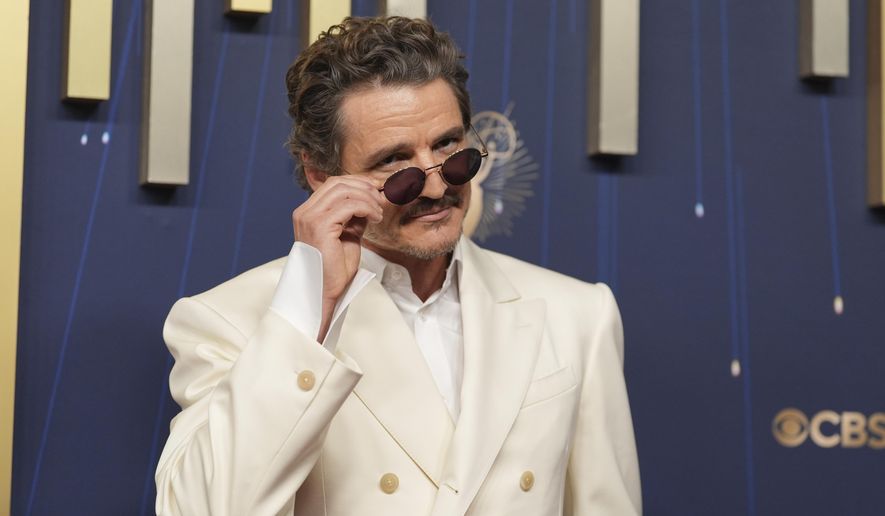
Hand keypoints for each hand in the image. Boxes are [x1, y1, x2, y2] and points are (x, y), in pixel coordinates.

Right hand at [292, 175, 383, 338]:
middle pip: (337, 183)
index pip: (332, 185)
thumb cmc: (335, 268)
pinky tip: (375, 218)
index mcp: (307, 213)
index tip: (375, 192)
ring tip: (378, 213)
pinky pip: (349, 206)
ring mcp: (310, 218)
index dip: (356, 183)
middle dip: (363, 187)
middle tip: (380, 200)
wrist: (326, 292)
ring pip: (344, 191)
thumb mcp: (347, 234)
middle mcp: (304, 212)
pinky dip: (367, 208)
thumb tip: (369, 199)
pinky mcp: (320, 226)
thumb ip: (353, 216)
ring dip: (367, 198)